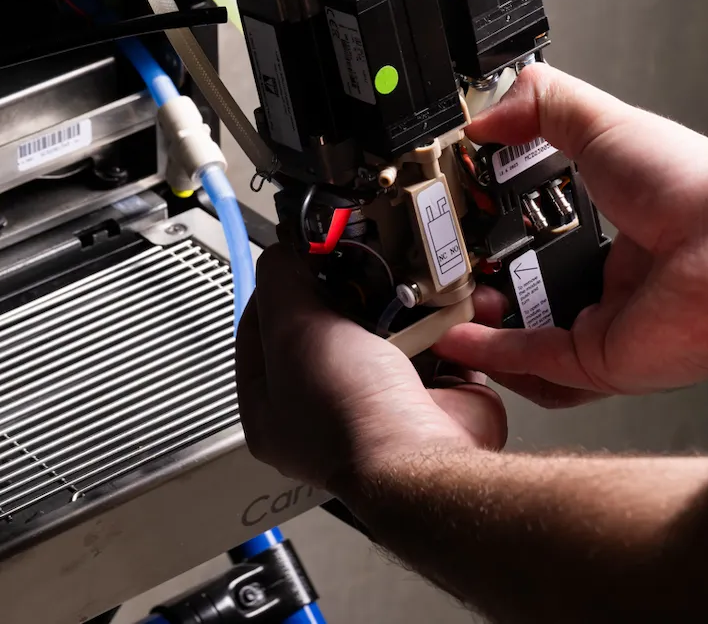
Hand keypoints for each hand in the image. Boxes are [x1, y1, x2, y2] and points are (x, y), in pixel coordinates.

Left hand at [237, 244, 506, 488]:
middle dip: (351, 290)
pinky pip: (439, 346)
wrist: (420, 456)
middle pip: (331, 329)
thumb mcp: (293, 328)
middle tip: (360, 257)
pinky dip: (446, 321)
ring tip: (406, 269)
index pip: (261, 334)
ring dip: (403, 302)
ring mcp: (382, 407)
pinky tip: (443, 295)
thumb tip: (286, 250)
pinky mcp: (433, 400)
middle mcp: (325, 412)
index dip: (279, 290)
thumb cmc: (348, 412)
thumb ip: (281, 280)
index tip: (298, 257)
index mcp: (272, 408)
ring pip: (390, 332)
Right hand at [436, 63, 707, 402]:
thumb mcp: (600, 122)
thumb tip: (484, 114)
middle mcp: (617, 288)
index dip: (500, 240)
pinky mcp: (606, 361)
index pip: (546, 246)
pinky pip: (539, 366)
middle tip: (447, 275)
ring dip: (486, 334)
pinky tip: (461, 337)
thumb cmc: (696, 185)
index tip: (462, 227)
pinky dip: (495, 355)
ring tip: (445, 309)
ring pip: (532, 345)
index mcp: (619, 237)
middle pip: (534, 302)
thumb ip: (540, 105)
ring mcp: (612, 328)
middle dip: (486, 293)